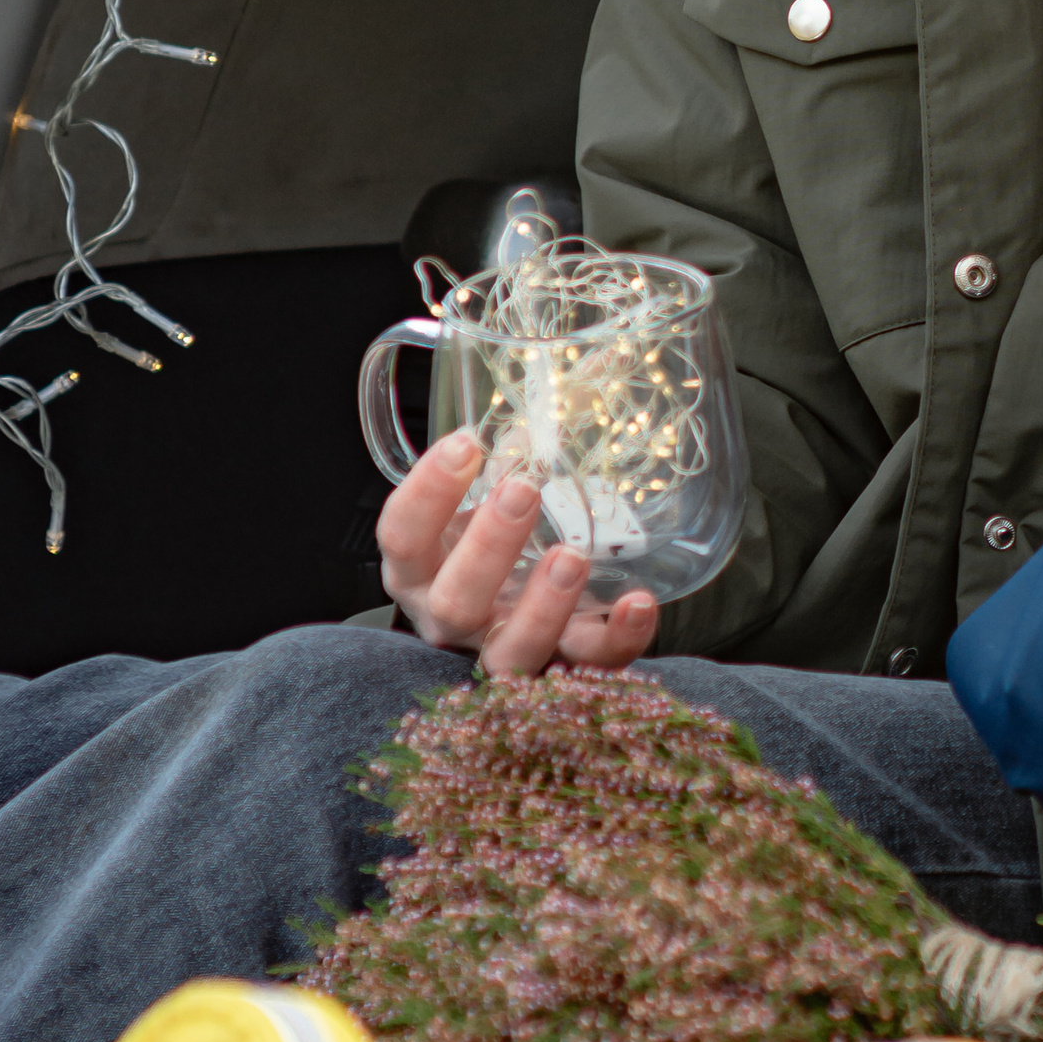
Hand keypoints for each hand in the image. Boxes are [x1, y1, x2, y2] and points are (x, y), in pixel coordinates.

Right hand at [376, 431, 660, 677]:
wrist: (518, 610)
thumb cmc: (493, 540)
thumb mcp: (490, 495)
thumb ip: (520, 450)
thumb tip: (588, 370)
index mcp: (420, 569)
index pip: (402, 535)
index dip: (427, 491)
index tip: (468, 443)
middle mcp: (451, 618)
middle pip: (455, 600)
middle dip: (489, 546)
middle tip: (523, 490)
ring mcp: (503, 651)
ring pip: (512, 653)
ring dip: (543, 607)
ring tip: (572, 556)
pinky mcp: (561, 671)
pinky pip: (588, 666)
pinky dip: (618, 638)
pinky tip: (640, 602)